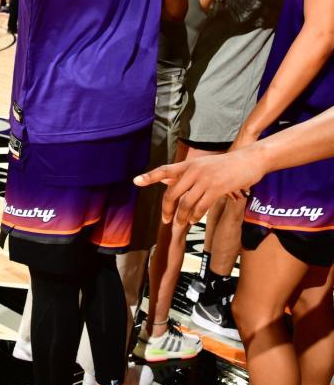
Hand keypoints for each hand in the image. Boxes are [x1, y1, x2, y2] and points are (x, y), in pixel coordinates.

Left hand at [134, 145, 265, 224]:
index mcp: (188, 164)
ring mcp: (205, 179)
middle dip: (167, 209)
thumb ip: (184, 175)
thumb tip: (166, 183)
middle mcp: (193, 170)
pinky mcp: (217, 188)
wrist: (249, 160)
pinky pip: (201, 206)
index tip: (135, 181)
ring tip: (179, 224)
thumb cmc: (225, 165)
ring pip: (186, 203)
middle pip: (172, 193)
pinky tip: (193, 220)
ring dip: (181, 217)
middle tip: (165, 220)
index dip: (149, 176)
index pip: (164, 170)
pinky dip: (195, 216)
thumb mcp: (202, 166)